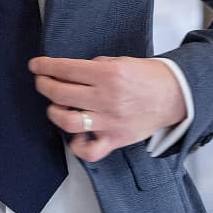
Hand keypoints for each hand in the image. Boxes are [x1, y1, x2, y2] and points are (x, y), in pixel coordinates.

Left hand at [29, 56, 186, 162]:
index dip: (46, 66)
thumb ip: (97, 66)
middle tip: (42, 81)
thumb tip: (74, 72)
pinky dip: (78, 146)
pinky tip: (76, 136)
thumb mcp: (123, 61)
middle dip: (44, 85)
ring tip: (55, 107)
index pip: (67, 69)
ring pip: (69, 122)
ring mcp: (110, 121)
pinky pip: (90, 151)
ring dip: (54, 113)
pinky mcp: (116, 139)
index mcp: (109, 75)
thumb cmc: (150, 77)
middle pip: (61, 93)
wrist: (175, 96)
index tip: (36, 65)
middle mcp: (107, 98)